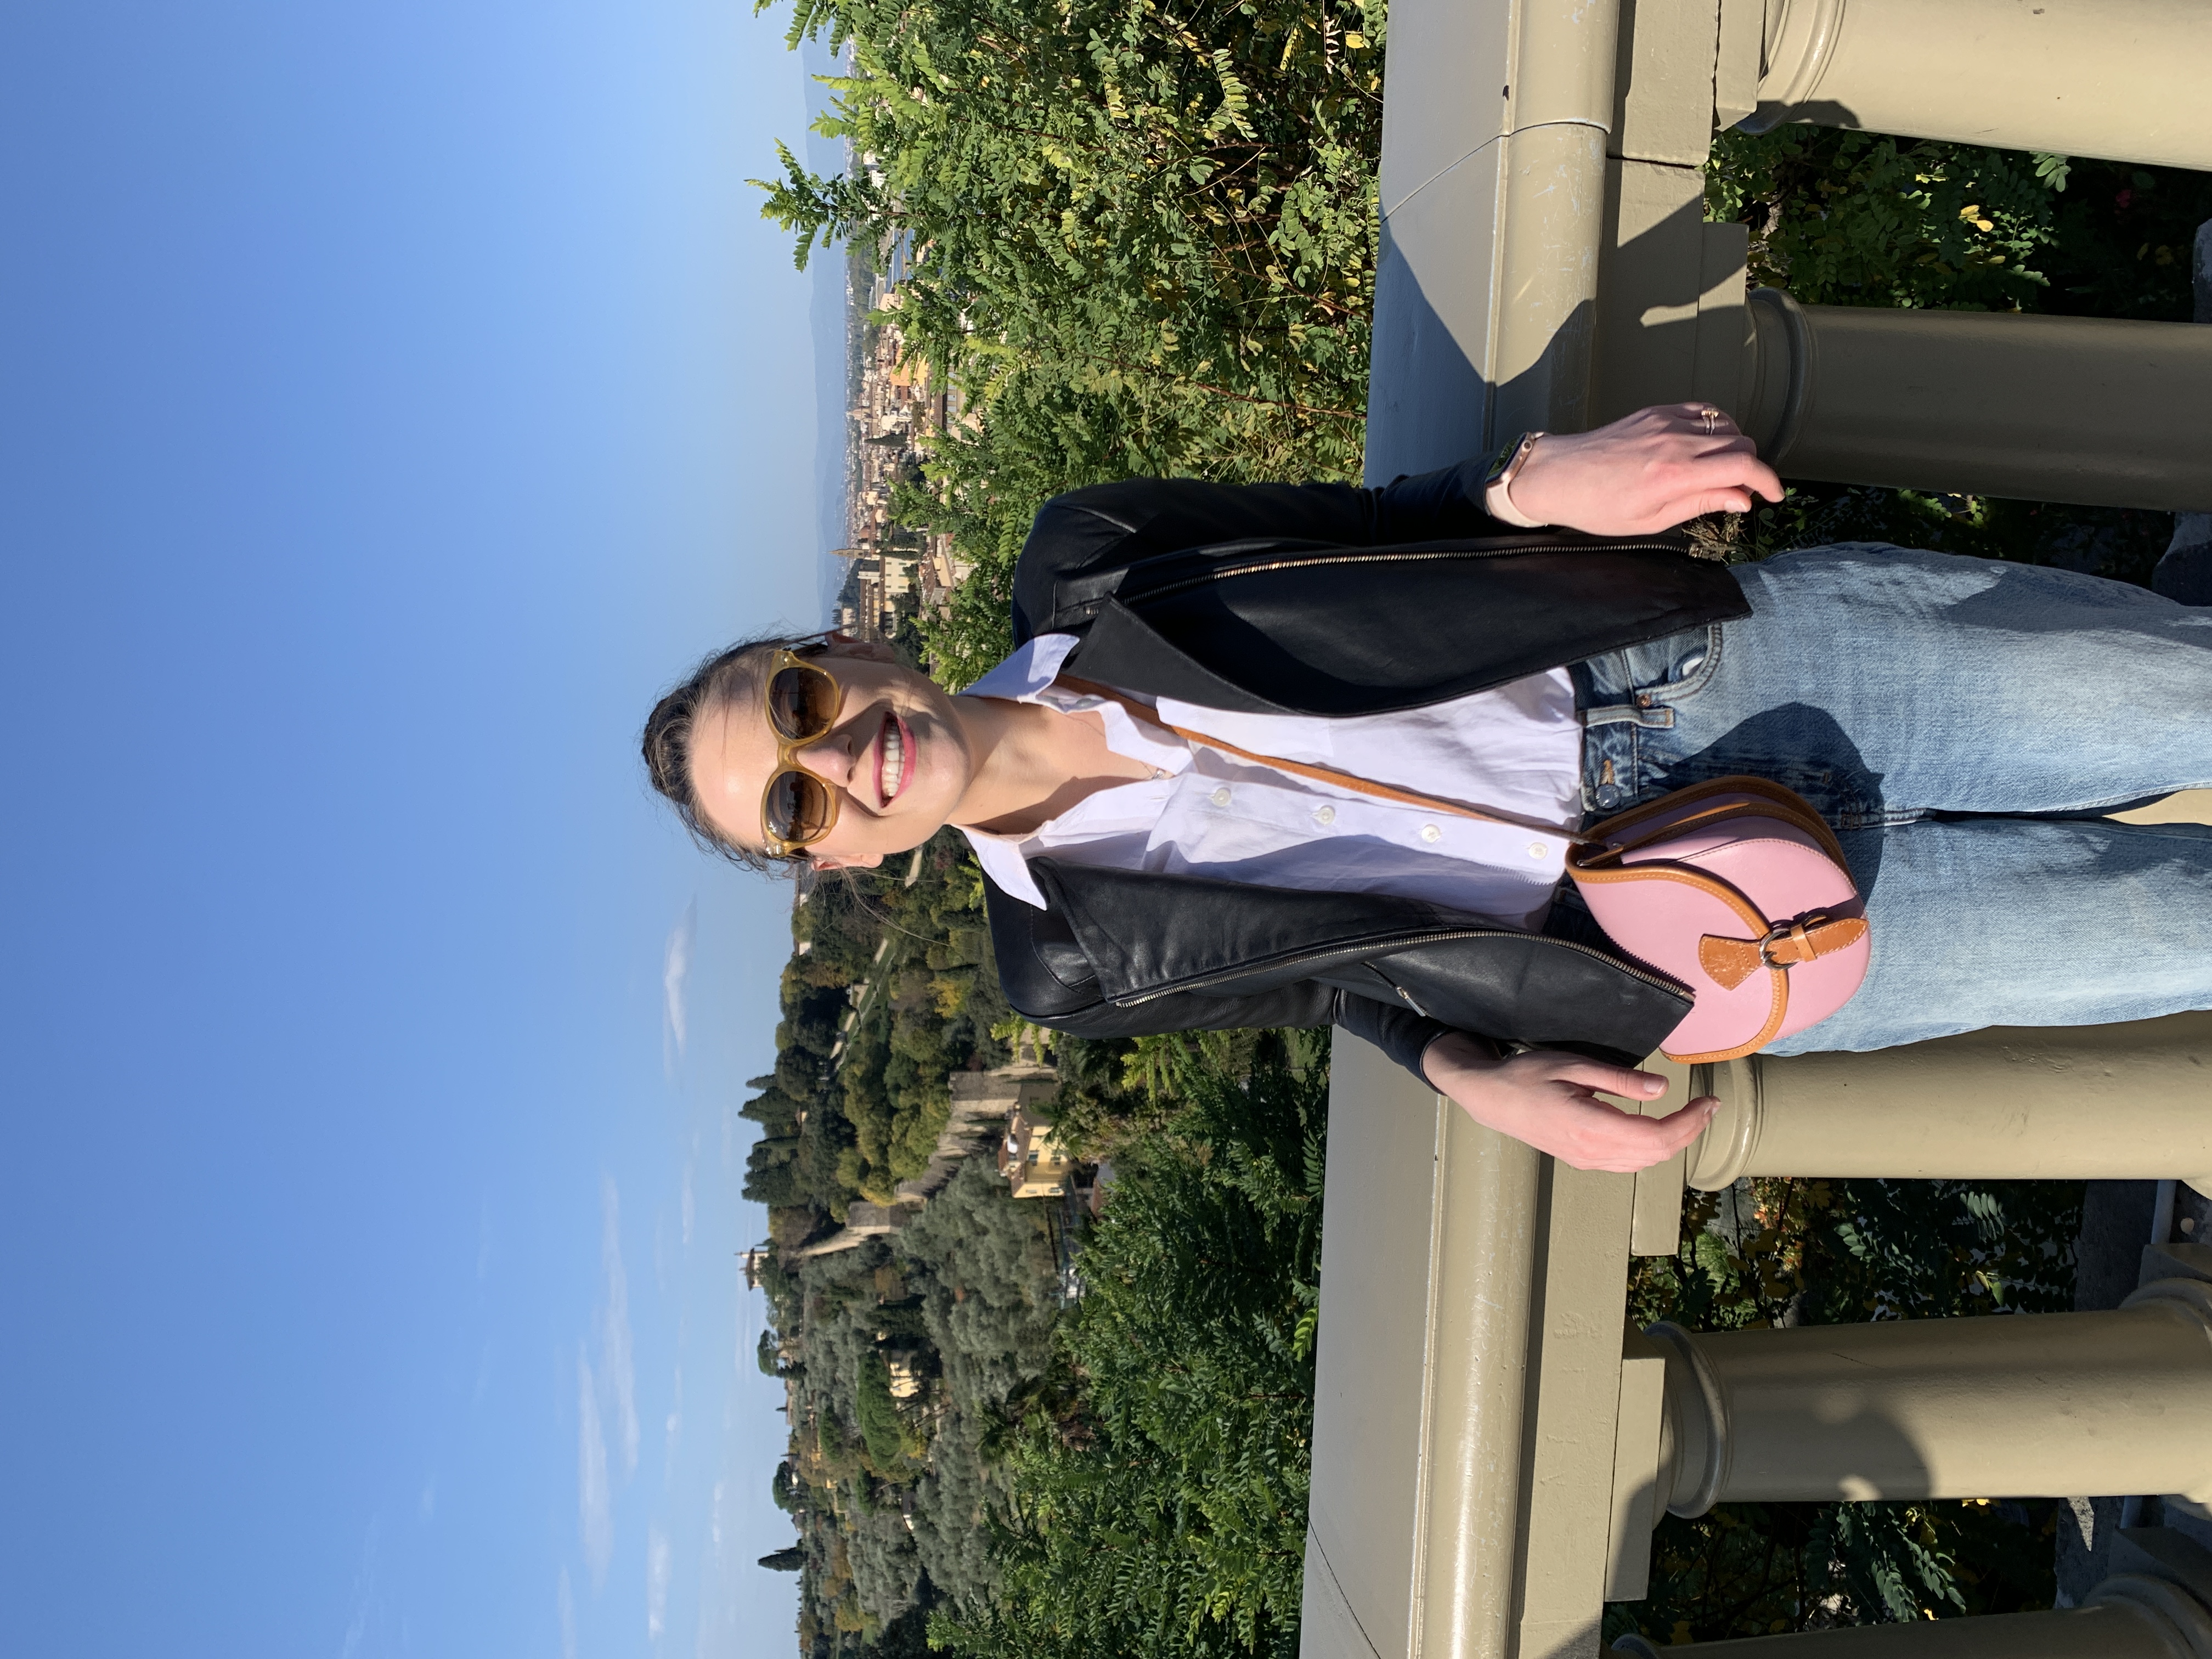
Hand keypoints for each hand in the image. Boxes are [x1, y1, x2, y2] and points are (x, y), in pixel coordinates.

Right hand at [1421, 1032, 1717, 1171]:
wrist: (1490, 1100)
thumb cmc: (1527, 1076)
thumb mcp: (1572, 1065)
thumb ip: (1619, 1080)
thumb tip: (1663, 1089)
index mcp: (1591, 1127)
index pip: (1656, 1135)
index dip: (1690, 1122)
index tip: (1709, 1100)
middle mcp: (1592, 1151)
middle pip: (1657, 1153)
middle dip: (1690, 1131)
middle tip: (1709, 1106)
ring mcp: (1587, 1160)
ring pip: (1645, 1162)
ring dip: (1675, 1142)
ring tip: (1693, 1116)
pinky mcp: (1583, 1160)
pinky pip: (1629, 1163)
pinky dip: (1654, 1149)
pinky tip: (1660, 1129)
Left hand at [1505, 403, 1783, 536]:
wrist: (1559, 476)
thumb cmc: (1598, 507)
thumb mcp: (1651, 520)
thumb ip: (1701, 503)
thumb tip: (1743, 498)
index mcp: (1675, 474)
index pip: (1743, 466)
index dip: (1768, 481)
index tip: (1773, 495)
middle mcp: (1675, 441)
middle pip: (1742, 444)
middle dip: (1752, 468)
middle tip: (1744, 490)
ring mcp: (1666, 421)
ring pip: (1726, 425)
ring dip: (1736, 447)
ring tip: (1723, 471)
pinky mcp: (1656, 411)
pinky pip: (1703, 411)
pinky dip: (1716, 427)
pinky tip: (1708, 446)